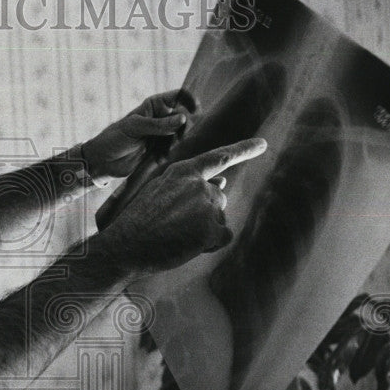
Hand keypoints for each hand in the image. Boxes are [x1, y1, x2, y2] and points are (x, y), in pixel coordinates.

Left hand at [81, 89, 197, 179]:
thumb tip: (183, 119)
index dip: (189, 100)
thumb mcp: (135, 128)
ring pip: (180, 136)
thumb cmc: (115, 138)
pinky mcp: (159, 149)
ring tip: (163, 152)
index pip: (177, 96)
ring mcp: (160, 134)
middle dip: (183, 129)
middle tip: (176, 139)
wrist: (104, 161)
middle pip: (184, 118)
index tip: (195, 110)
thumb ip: (159, 125)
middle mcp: (160, 118)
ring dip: (175, 144)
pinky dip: (168, 154)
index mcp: (154, 106)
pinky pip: (173, 150)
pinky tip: (158, 159)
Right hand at [100, 138, 266, 274]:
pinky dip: (211, 244)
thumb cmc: (141, 220)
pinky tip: (189, 246)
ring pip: (219, 217)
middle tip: (174, 226)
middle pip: (218, 197)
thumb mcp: (162, 192)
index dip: (243, 150)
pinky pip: (224, 236)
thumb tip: (224, 182)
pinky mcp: (210, 228)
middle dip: (203, 212)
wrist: (126, 245)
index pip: (219, 158)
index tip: (263, 144)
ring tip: (176, 235)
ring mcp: (206, 206)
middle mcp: (198, 184)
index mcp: (183, 171)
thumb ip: (191, 185)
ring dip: (205, 229)